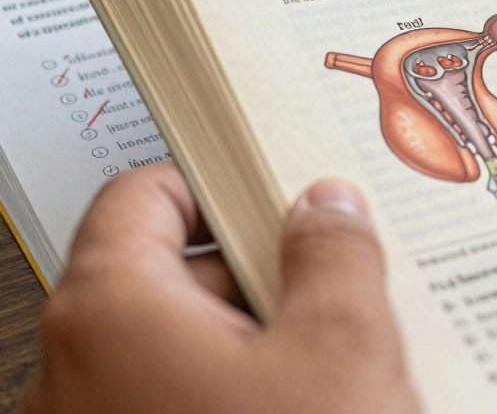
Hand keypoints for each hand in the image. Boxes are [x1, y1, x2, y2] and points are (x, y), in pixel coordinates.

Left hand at [22, 162, 421, 413]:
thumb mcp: (344, 351)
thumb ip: (334, 254)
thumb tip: (324, 205)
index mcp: (110, 312)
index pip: (146, 196)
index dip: (221, 184)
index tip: (283, 193)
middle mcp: (73, 373)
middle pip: (162, 275)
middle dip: (256, 275)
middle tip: (334, 285)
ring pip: (175, 350)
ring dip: (252, 344)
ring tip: (333, 364)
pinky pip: (171, 407)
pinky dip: (232, 399)